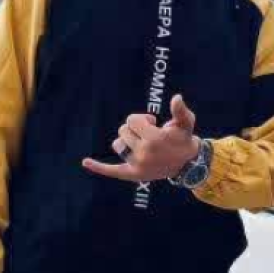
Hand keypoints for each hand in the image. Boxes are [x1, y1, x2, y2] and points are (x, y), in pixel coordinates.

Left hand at [83, 95, 200, 182]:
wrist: (188, 164)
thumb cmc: (184, 139)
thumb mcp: (186, 123)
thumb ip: (180, 110)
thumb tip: (176, 98)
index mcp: (154, 139)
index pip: (132, 120)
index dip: (142, 119)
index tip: (154, 124)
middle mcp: (144, 153)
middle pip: (123, 130)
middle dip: (134, 129)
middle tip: (149, 135)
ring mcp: (137, 165)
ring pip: (118, 144)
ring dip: (126, 141)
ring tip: (140, 144)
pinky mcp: (132, 174)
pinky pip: (112, 170)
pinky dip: (98, 167)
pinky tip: (85, 162)